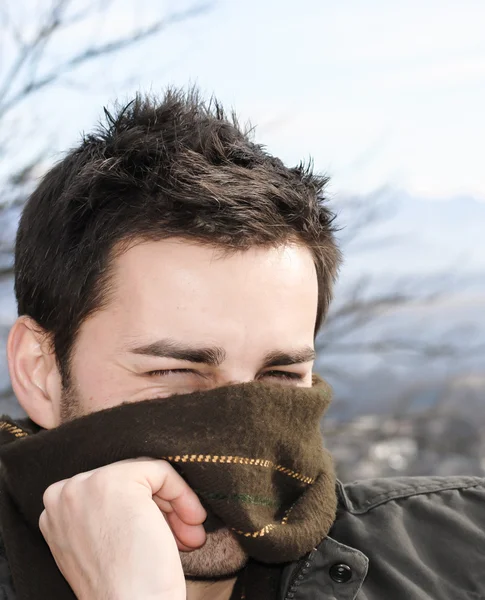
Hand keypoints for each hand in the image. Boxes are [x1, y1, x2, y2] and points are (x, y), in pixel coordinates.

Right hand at [39, 458, 206, 599]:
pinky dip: (182, 494)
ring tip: (189, 534)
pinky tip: (191, 521)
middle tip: (184, 533)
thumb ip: (108, 512)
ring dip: (174, 505)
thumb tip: (147, 492)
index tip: (165, 531)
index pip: (108, 491)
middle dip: (161, 508)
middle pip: (127, 480)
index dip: (143, 510)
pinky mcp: (118, 481)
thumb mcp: (103, 542)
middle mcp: (63, 493)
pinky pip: (161, 471)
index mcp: (55, 511)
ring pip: (145, 475)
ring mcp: (87, 484)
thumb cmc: (124, 588)